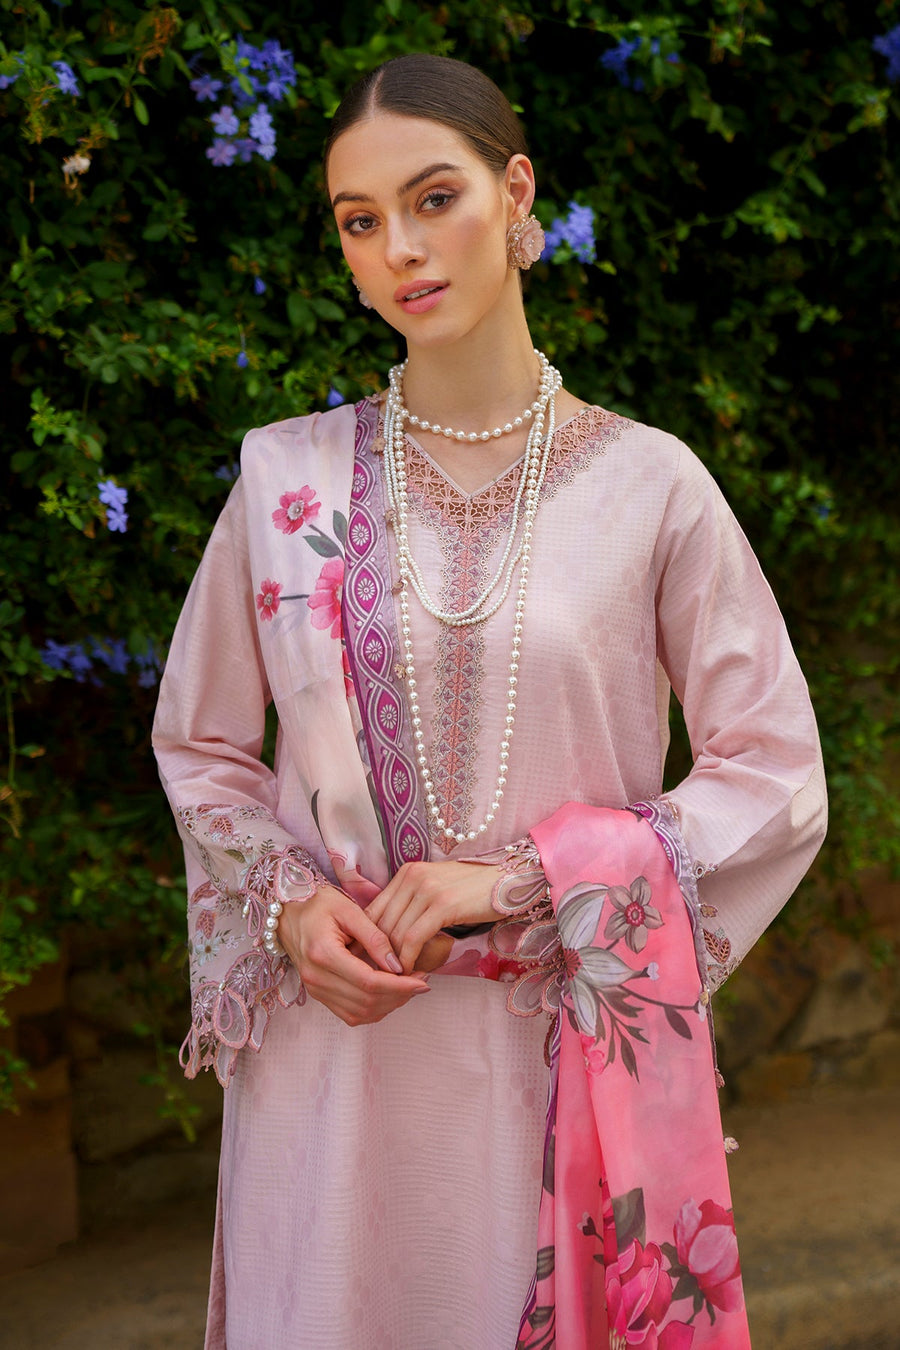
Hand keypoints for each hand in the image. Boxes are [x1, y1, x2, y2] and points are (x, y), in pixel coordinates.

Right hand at [277, 883, 429, 1026]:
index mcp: (323, 954)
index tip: (423, 979)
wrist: (288, 911)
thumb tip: (398, 965)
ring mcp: (315, 990)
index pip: (368, 982)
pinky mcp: (318, 994)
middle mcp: (316, 978)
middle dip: (399, 996)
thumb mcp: (349, 910)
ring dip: (389, 1005)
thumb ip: (374, 937)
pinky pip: (349, 1013)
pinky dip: (374, 1009)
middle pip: (366, 1002)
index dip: (400, 985)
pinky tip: (390, 994)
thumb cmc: (318, 904)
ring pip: (360, 1013)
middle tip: (422, 981)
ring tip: (410, 987)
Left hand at [365, 861, 500, 974]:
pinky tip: (410, 971)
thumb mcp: (436, 890)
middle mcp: (412, 876)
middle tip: (377, 976)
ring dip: (392, 960)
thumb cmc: (473, 890)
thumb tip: (390, 934)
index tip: (365, 961)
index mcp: (407, 872)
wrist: (509, 879)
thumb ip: (412, 904)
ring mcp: (427, 888)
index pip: (373, 909)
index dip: (366, 939)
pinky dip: (408, 958)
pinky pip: (414, 938)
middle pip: (380, 922)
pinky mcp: (443, 904)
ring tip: (394, 979)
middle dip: (376, 953)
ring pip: (395, 932)